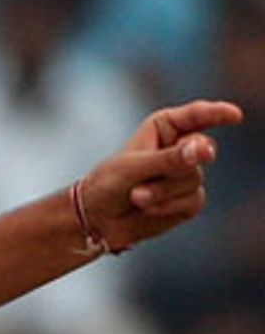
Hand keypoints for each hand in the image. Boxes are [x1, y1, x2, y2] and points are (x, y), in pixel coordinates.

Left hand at [78, 99, 242, 254]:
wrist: (98, 219)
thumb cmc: (109, 184)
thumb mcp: (135, 166)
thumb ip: (169, 158)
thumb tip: (203, 150)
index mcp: (166, 127)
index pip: (197, 116)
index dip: (218, 114)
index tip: (235, 116)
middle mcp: (181, 147)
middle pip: (200, 151)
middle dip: (175, 167)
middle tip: (146, 180)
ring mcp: (187, 175)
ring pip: (194, 179)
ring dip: (163, 192)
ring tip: (137, 196)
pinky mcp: (188, 200)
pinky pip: (192, 201)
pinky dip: (168, 207)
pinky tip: (148, 208)